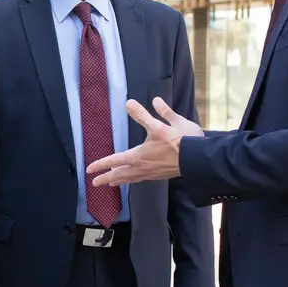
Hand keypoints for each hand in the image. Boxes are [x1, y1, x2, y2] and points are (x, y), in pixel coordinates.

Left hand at [87, 97, 202, 186]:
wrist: (198, 158)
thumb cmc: (180, 141)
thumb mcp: (160, 125)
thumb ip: (143, 114)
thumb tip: (129, 103)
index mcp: (138, 156)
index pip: (114, 161)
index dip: (101, 164)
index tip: (89, 169)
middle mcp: (142, 167)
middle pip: (120, 175)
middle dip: (106, 178)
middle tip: (95, 183)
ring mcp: (151, 173)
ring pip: (131, 179)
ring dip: (120, 181)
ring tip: (112, 184)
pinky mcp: (160, 175)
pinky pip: (141, 179)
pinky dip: (133, 180)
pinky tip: (135, 179)